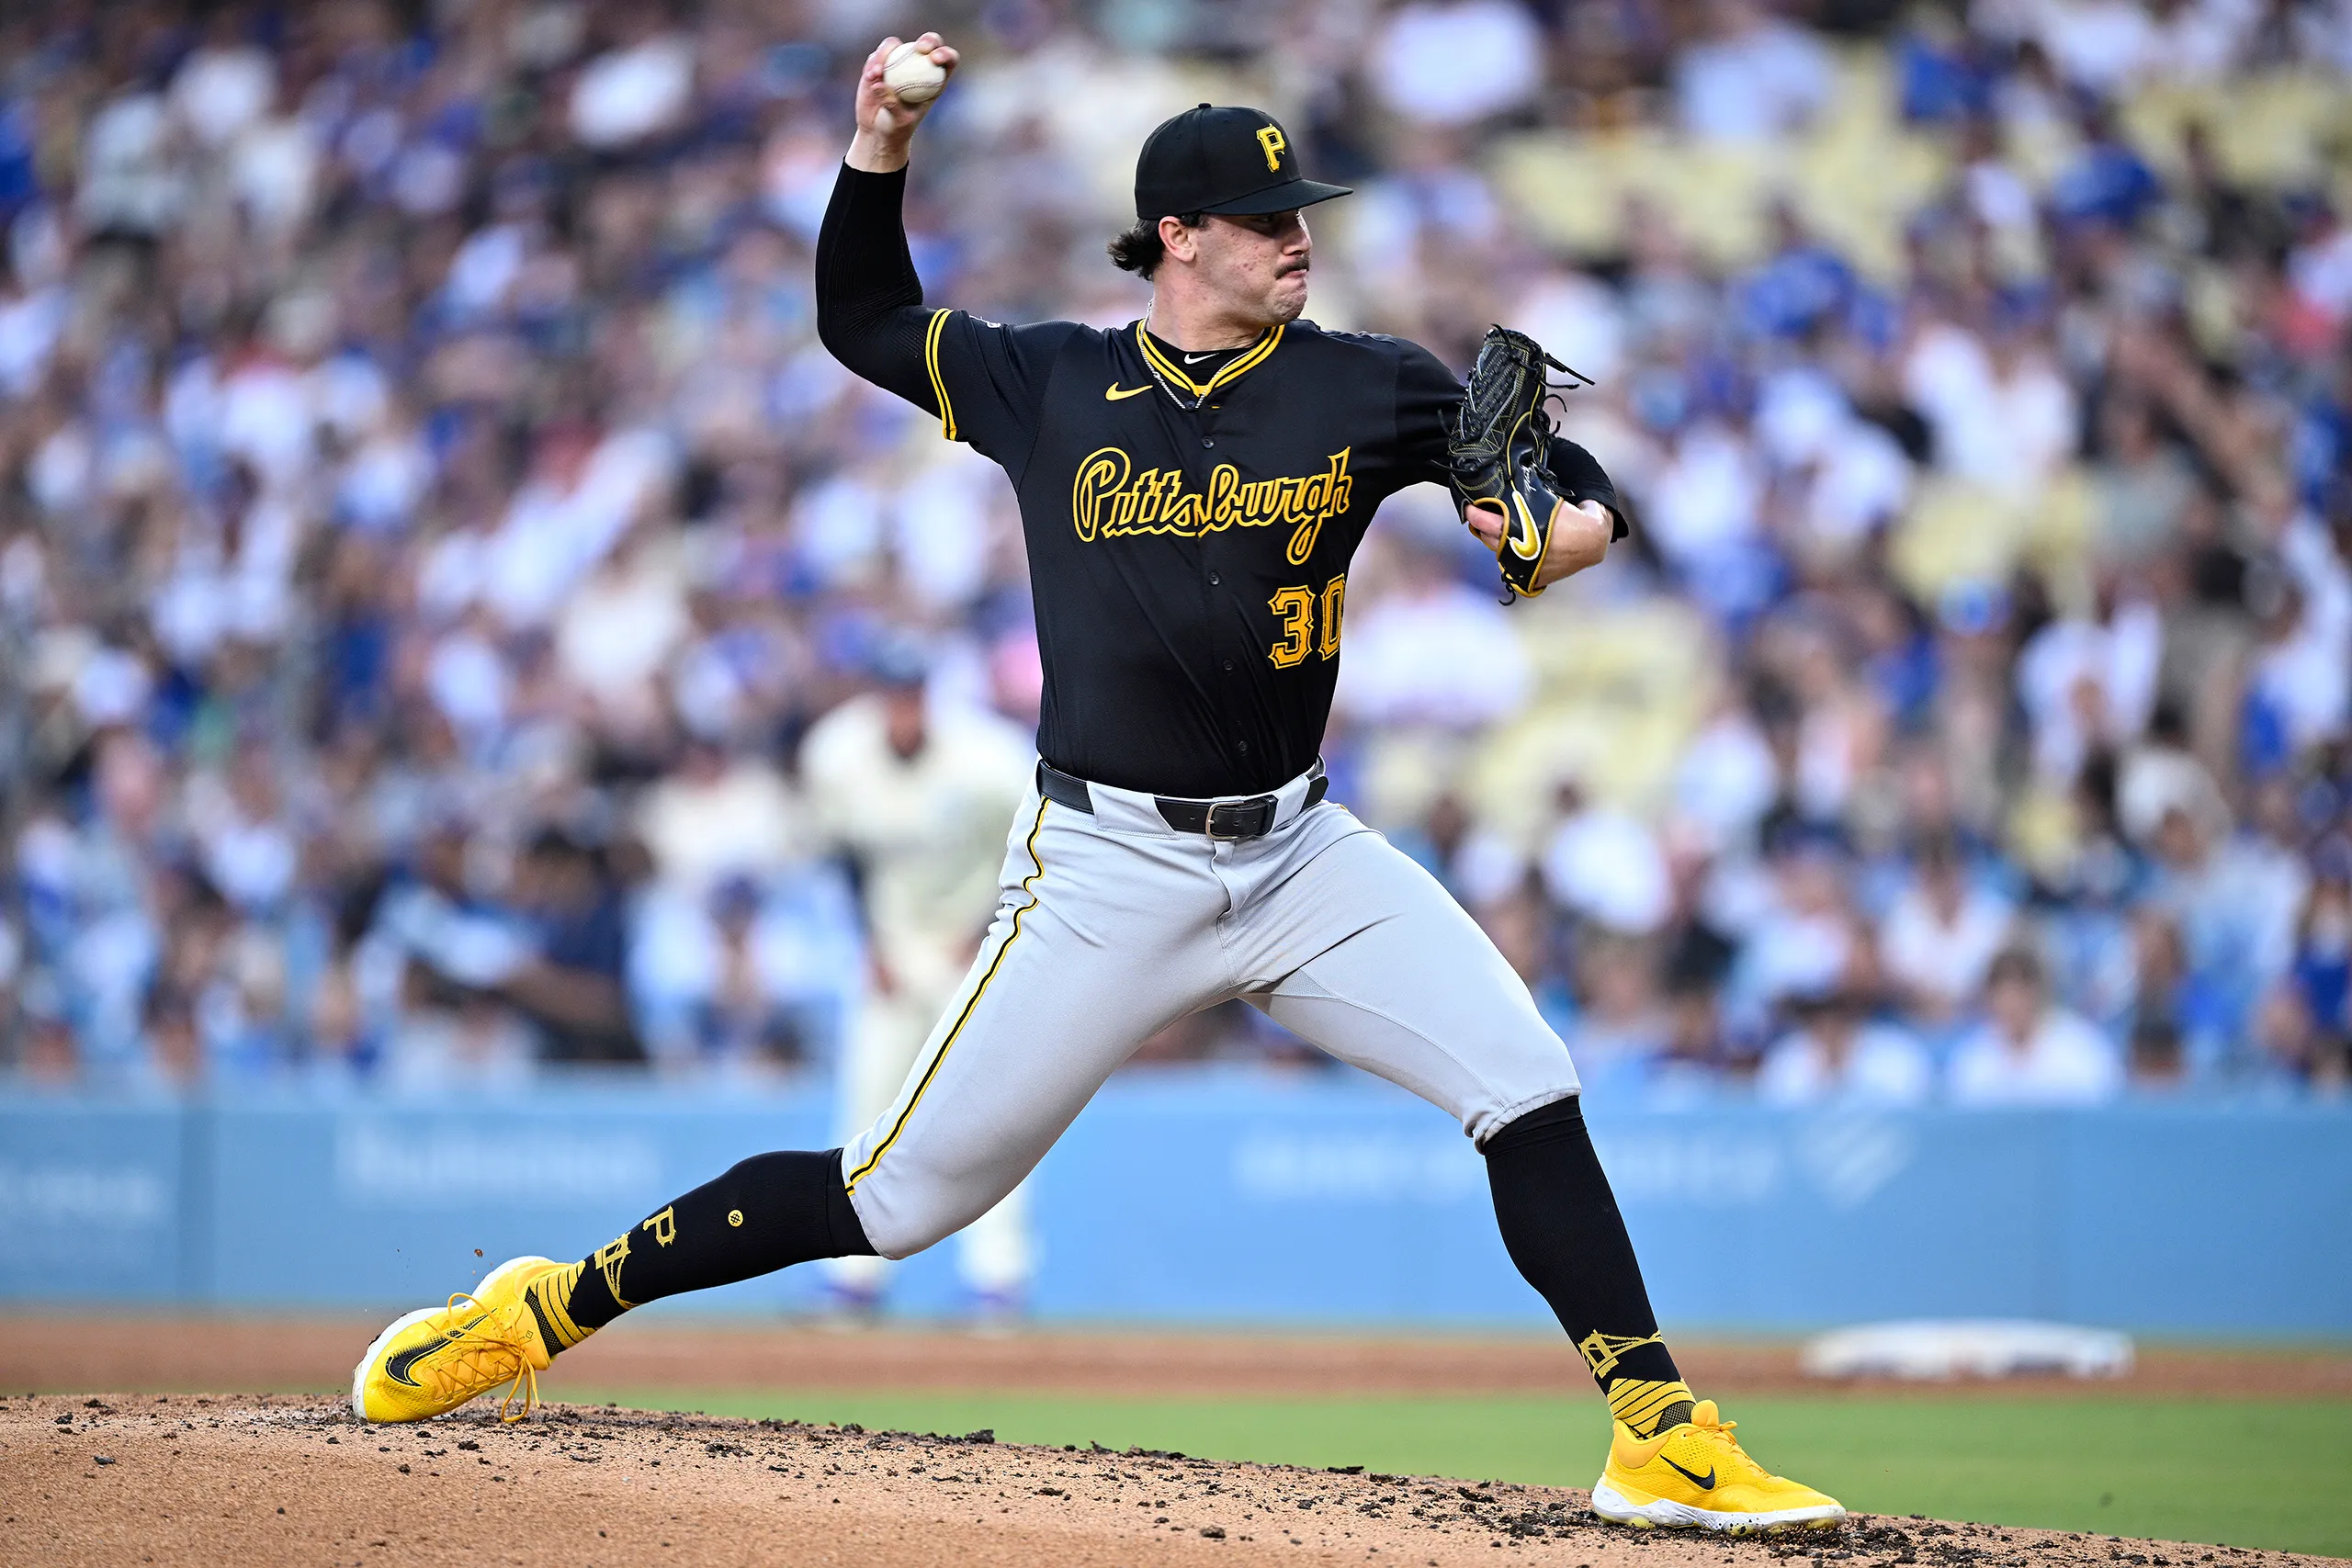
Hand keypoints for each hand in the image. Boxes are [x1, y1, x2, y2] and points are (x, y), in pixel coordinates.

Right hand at [847, 33, 958, 172]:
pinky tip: (871, 76)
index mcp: (934, 80)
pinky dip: (873, 63)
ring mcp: (897, 62)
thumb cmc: (895, 129)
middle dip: (928, 40)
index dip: (945, 54)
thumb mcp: (898, 122)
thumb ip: (892, 104)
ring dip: (887, 52)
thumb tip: (881, 84)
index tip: (935, 58)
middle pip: (927, 43)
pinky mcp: (878, 64)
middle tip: (919, 49)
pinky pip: (875, 57)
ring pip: (895, 45)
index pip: (947, 60)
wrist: (876, 130)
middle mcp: (917, 65)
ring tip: (878, 73)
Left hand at [1464, 498, 1614, 588]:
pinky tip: (1505, 542)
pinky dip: (1507, 554)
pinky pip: (1512, 566)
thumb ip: (1533, 496)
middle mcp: (1524, 552)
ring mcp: (1527, 567)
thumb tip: (1517, 476)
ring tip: (1487, 527)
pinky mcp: (1534, 578)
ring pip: (1499, 553)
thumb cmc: (1576, 517)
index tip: (1469, 507)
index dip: (1478, 515)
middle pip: (1491, 539)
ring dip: (1492, 540)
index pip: (1491, 523)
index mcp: (1528, 531)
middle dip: (1481, 526)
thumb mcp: (1552, 502)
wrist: (1595, 543)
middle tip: (1474, 514)